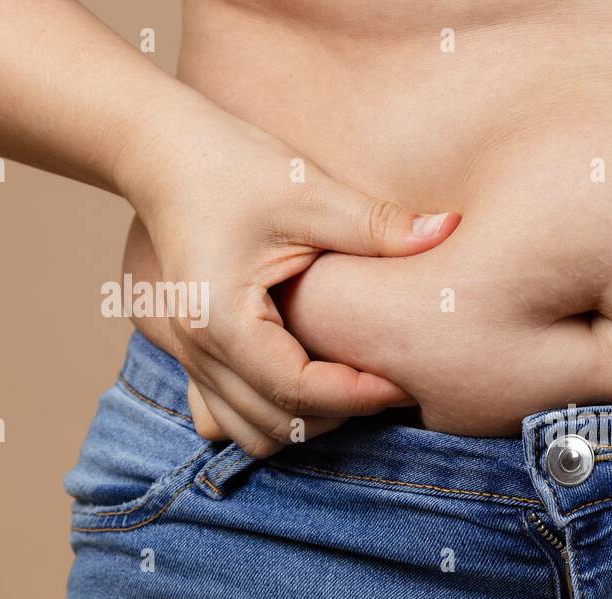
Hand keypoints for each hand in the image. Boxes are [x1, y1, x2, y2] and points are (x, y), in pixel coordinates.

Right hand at [115, 97, 458, 454]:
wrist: (161, 151)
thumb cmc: (233, 164)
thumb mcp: (311, 191)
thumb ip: (380, 224)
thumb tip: (450, 229)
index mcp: (223, 321)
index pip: (299, 392)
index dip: (360, 396)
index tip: (405, 382)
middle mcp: (198, 350)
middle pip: (277, 425)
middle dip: (340, 414)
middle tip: (389, 381)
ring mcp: (189, 358)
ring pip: (252, 434)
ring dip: (307, 421)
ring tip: (352, 383)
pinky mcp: (193, 355)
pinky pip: (229, 417)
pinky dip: (272, 414)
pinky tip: (311, 380)